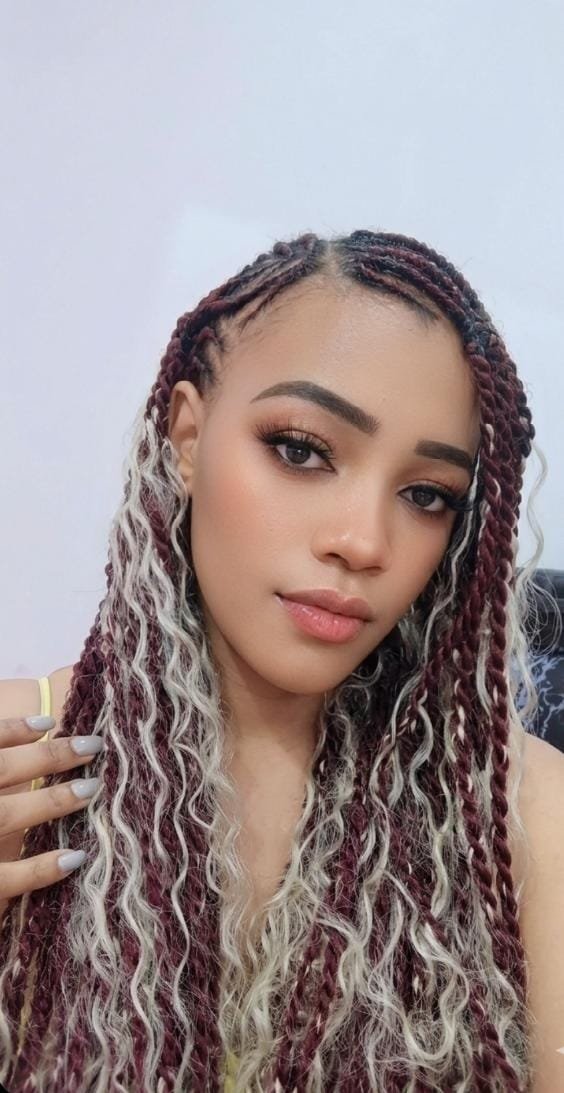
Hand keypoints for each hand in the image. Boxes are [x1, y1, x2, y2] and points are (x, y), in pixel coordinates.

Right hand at [0, 715, 102, 914]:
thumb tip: (29, 738)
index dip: (13, 729)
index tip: (49, 723)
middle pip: (0, 771)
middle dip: (48, 757)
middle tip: (93, 745)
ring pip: (6, 816)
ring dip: (51, 801)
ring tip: (92, 788)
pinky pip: (5, 878)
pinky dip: (40, 869)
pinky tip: (74, 857)